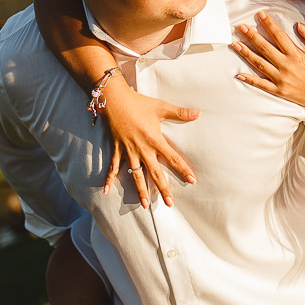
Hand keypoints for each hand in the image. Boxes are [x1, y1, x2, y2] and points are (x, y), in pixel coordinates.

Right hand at [101, 86, 197, 208]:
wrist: (115, 99)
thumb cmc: (139, 103)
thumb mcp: (161, 107)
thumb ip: (180, 113)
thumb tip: (198, 114)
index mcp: (154, 140)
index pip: (173, 158)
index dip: (183, 169)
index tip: (192, 180)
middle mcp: (142, 149)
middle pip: (155, 173)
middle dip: (163, 189)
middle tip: (170, 203)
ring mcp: (128, 151)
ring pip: (135, 175)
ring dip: (140, 190)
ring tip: (145, 205)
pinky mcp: (117, 149)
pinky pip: (114, 167)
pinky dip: (110, 178)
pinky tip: (107, 191)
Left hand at [232, 11, 304, 115]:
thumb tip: (299, 25)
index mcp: (296, 54)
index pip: (279, 36)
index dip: (269, 24)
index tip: (260, 14)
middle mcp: (286, 65)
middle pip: (265, 48)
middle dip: (252, 36)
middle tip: (241, 27)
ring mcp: (281, 79)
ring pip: (259, 64)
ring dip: (246, 53)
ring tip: (235, 44)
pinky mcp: (278, 90)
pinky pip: (261, 84)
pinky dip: (249, 79)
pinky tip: (239, 74)